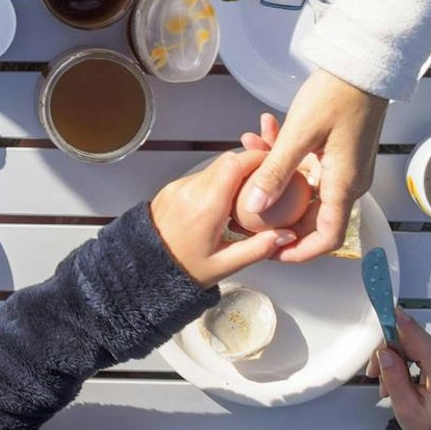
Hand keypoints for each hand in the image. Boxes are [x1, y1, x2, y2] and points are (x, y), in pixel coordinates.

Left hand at [149, 147, 297, 287]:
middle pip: (226, 162)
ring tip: (249, 193)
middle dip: (249, 165)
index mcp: (205, 207)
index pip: (234, 165)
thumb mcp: (224, 265)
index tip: (272, 165)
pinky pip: (200, 176)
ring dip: (233, 174)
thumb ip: (258, 248)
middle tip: (266, 179)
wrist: (143, 270)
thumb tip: (286, 236)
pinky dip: (217, 182)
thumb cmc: (182, 270)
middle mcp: (189, 190)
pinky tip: (226, 201)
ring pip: (213, 167)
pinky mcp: (171, 188)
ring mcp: (178, 187)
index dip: (257, 159)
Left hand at [239, 70, 387, 261]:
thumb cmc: (338, 94)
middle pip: (310, 215)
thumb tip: (254, 208)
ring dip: (274, 173)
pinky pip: (306, 165)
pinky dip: (284, 155)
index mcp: (344, 185)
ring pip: (303, 186)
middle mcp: (347, 181)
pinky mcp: (335, 151)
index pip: (327, 238)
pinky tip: (261, 132)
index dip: (300, 251)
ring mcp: (342, 166)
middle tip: (245, 206)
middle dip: (276, 211)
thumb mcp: (299, 134)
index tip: (272, 252)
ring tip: (247, 150)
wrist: (363, 64)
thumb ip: (275, 172)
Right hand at [368, 312, 430, 429]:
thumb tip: (384, 353)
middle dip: (388, 354)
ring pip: (410, 341)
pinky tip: (399, 374)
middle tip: (377, 378)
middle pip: (411, 341)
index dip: (405, 327)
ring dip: (393, 358)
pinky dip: (402, 356)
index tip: (391, 312)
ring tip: (389, 383)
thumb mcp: (406, 410)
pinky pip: (415, 344)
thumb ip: (395, 380)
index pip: (423, 345)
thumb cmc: (429, 424)